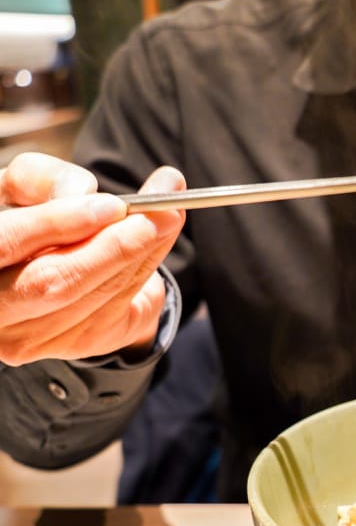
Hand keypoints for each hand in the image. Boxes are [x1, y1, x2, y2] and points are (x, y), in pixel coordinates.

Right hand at [0, 152, 184, 364]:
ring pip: (95, 295)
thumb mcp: (22, 190)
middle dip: (115, 245)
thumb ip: (44, 180)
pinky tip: (158, 241)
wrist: (42, 266)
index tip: (112, 205)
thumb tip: (82, 193)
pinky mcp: (74, 346)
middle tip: (162, 211)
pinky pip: (118, 307)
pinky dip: (145, 269)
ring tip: (169, 214)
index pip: (5, 242)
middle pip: (55, 282)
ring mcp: (30, 337)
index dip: (57, 223)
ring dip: (142, 253)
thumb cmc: (26, 219)